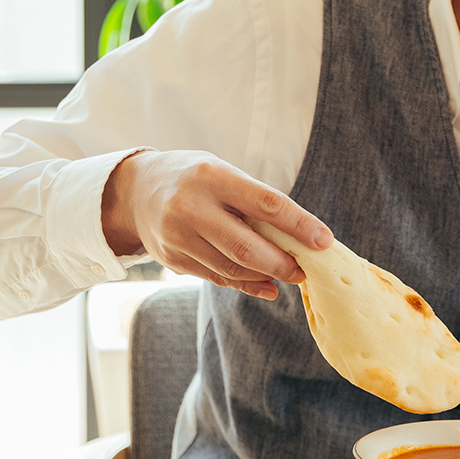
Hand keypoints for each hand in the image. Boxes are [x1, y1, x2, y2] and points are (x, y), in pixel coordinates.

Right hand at [100, 149, 332, 299]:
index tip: (324, 241)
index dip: (299, 225)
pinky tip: (265, 285)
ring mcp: (177, 236)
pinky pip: (215, 278)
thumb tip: (298, 238)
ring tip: (287, 275)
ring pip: (231, 269)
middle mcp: (191, 207)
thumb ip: (254, 201)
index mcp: (213, 176)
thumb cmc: (194, 178)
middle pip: (247, 247)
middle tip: (304, 270)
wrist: (136, 191)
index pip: (266, 203)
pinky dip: (245, 285)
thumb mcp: (222, 173)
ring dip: (266, 277)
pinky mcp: (171, 259)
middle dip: (282, 264)